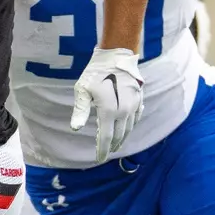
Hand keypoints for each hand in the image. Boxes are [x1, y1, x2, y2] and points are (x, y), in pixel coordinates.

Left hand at [70, 47, 143, 162]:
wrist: (117, 54)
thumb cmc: (96, 72)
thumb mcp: (83, 89)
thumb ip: (81, 110)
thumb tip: (75, 128)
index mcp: (109, 110)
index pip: (106, 137)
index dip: (102, 150)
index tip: (99, 160)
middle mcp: (124, 111)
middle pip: (118, 136)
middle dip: (111, 146)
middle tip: (105, 153)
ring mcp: (134, 106)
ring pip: (128, 129)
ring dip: (121, 138)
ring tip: (114, 145)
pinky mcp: (139, 99)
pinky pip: (136, 118)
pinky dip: (130, 127)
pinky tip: (125, 129)